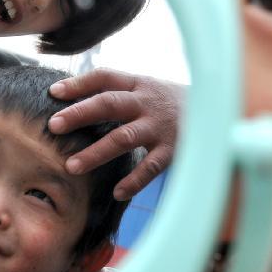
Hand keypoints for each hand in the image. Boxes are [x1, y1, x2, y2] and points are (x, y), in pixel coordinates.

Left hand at [48, 69, 182, 200]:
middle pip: (109, 104)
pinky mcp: (172, 150)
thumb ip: (118, 92)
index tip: (53, 92)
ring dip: (96, 152)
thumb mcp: (147, 88)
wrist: (218, 110)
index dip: (79, 83)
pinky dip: (134, 181)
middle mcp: (146, 103)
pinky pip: (150, 168)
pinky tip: (117, 193)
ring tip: (72, 166)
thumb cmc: (170, 102)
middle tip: (53, 125)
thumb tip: (73, 96)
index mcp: (138, 84)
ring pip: (123, 138)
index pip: (105, 78)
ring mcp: (159, 127)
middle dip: (80, 114)